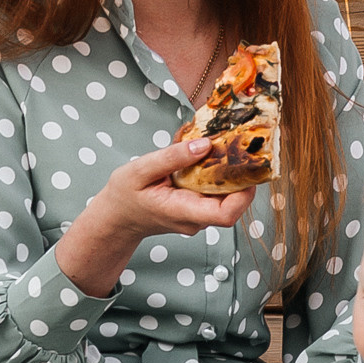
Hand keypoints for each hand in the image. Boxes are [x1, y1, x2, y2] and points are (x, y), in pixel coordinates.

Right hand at [55, 131, 253, 295]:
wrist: (117, 218)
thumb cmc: (124, 196)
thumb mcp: (140, 170)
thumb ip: (172, 158)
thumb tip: (205, 144)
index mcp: (182, 211)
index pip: (226, 215)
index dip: (244, 195)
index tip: (246, 168)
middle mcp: (196, 219)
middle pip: (233, 202)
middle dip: (240, 174)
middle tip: (238, 144)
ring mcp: (199, 216)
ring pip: (227, 196)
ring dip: (230, 172)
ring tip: (222, 144)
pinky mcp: (199, 209)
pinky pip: (216, 192)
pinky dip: (218, 174)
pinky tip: (208, 155)